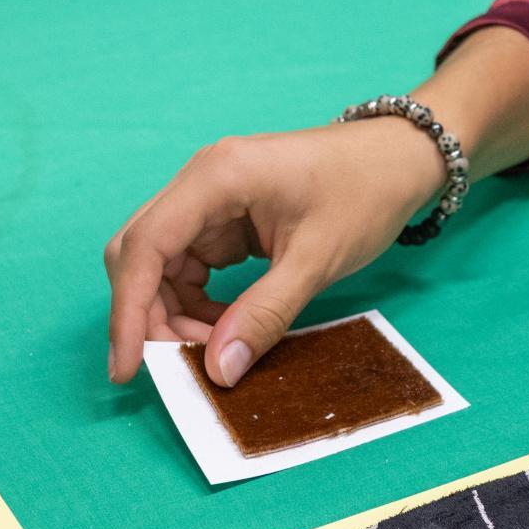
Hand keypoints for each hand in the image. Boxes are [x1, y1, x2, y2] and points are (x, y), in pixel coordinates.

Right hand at [104, 119, 447, 384]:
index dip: (129, 311)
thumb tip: (218, 370)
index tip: (127, 368)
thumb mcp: (317, 260)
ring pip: (162, 264)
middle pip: (142, 254)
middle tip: (177, 367)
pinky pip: (190, 264)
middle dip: (149, 315)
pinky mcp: (225, 215)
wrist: (401, 158)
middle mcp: (202, 181)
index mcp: (217, 177)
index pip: (146, 247)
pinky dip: (195, 302)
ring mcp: (212, 197)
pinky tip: (221, 326)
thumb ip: (264, 315)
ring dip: (174, 313)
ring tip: (210, 350)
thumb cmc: (365, 192)